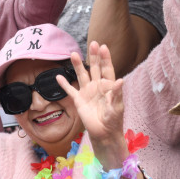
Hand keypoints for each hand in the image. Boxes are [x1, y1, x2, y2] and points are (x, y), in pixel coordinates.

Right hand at [57, 42, 127, 168]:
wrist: (104, 134)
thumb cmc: (113, 121)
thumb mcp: (117, 108)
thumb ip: (117, 94)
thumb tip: (121, 80)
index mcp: (108, 86)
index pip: (107, 69)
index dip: (105, 58)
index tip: (103, 47)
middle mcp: (97, 86)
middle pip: (94, 68)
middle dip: (93, 56)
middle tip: (92, 44)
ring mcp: (87, 92)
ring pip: (82, 75)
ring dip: (78, 65)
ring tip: (74, 54)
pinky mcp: (78, 100)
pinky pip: (70, 90)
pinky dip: (64, 84)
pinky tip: (58, 76)